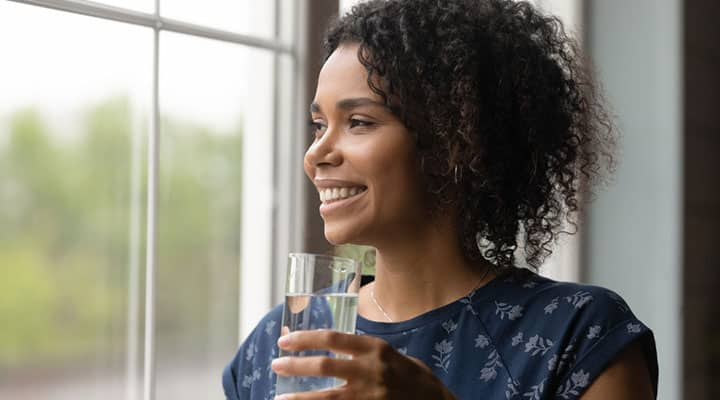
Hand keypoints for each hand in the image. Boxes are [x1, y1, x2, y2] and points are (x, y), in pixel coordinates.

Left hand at [271, 330, 455, 399]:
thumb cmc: (413, 378)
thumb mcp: (392, 355)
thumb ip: (363, 352)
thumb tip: (328, 347)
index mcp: (376, 349)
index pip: (333, 338)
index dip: (305, 339)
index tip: (285, 340)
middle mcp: (371, 371)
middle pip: (324, 366)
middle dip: (295, 365)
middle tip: (276, 364)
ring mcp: (370, 396)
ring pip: (326, 397)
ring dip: (299, 398)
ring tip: (279, 397)